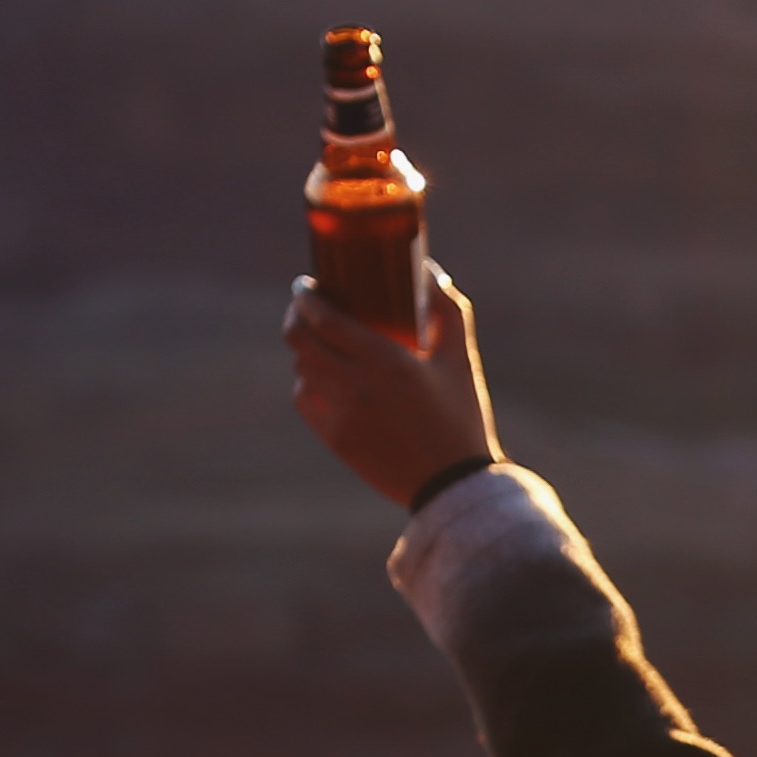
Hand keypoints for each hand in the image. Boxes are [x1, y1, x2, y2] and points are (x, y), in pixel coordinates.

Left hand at [281, 268, 499, 509]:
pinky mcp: (337, 440)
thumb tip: (428, 271)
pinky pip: (306, 401)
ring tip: (318, 342)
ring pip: (301, 369)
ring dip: (304, 350)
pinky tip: (321, 378)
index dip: (305, 297)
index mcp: (386, 361)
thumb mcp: (461, 359)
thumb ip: (447, 309)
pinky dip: (307, 383)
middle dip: (295, 317)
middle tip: (303, 307)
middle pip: (300, 340)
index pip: (323, 318)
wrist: (452, 485)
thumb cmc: (462, 417)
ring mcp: (342, 415)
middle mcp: (356, 386)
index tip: (305, 285)